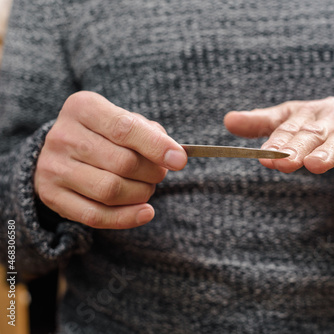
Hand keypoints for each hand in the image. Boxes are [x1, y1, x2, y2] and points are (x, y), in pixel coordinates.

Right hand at [34, 91, 187, 228]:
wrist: (63, 150)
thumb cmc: (104, 134)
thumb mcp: (124, 120)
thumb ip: (150, 133)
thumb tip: (175, 155)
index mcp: (83, 108)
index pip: (124, 129)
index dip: (156, 147)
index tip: (180, 160)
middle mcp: (63, 136)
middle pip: (122, 163)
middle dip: (152, 172)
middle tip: (159, 174)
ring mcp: (53, 167)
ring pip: (110, 191)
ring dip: (141, 193)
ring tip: (147, 188)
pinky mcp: (52, 195)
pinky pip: (95, 215)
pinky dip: (127, 218)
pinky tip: (146, 212)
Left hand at [224, 87, 333, 173]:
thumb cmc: (332, 117)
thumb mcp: (298, 117)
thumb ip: (266, 123)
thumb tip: (228, 121)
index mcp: (310, 116)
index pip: (290, 129)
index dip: (277, 142)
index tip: (263, 156)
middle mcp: (333, 119)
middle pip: (313, 135)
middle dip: (297, 148)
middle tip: (282, 163)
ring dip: (331, 151)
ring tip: (316, 164)